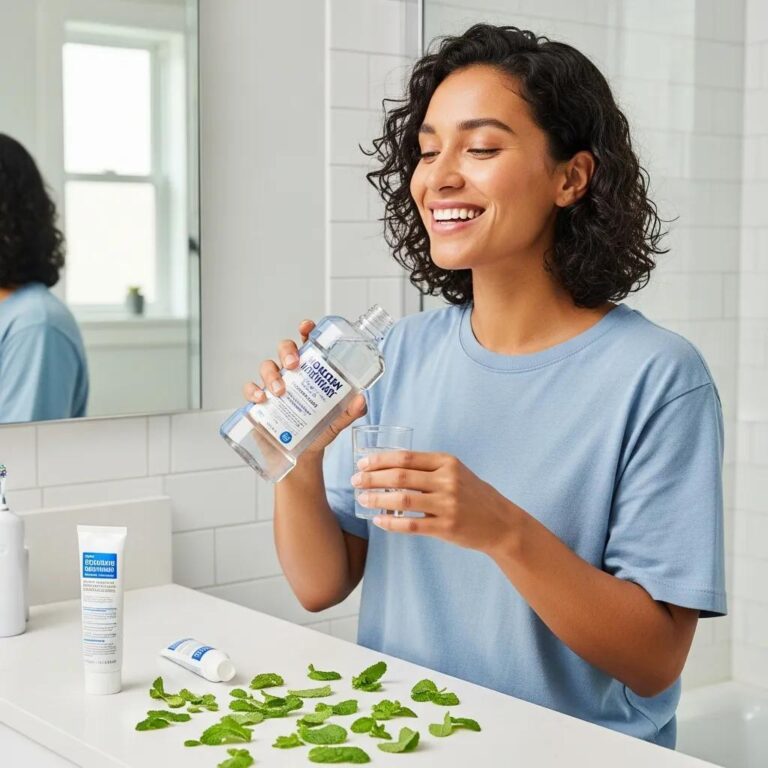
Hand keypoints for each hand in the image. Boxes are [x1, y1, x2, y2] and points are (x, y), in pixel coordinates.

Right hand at [242, 319, 366, 455]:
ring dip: (271, 374)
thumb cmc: (320, 430)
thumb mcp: (338, 421)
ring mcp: (273, 386)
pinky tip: (262, 399)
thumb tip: (361, 400)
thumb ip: (351, 411)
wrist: (302, 456)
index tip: (306, 326)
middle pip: (285, 349)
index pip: (308, 343)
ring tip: (281, 391)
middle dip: (287, 352)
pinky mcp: (259, 402)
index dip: (306, 330)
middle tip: (294, 365)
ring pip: (267, 366)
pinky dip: (253, 391)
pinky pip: (250, 388)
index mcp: (312, 370)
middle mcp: (292, 373)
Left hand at [351, 450, 518, 554]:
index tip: (362, 463)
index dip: (380, 460)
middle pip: (400, 476)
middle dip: (372, 478)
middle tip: (355, 481)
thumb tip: (388, 466)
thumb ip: (428, 468)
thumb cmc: (472, 495)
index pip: (406, 457)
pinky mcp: (446, 527)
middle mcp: (447, 480)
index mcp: (447, 462)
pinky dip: (391, 523)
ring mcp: (447, 504)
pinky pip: (411, 525)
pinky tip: (378, 520)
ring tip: (363, 499)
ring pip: (403, 499)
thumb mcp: (455, 472)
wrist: (501, 522)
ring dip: (378, 499)